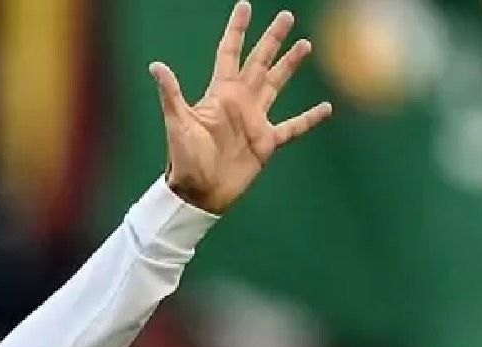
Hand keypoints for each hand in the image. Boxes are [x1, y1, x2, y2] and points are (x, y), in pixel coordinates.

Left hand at [150, 3, 333, 214]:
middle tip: (286, 15)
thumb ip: (172, 94)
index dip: (237, 30)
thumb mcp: (178, 123)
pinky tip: (326, 108)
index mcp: (220, 93)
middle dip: (272, 39)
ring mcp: (255, 120)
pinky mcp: (267, 142)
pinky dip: (309, 118)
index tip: (245, 6)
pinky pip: (293, 126)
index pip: (229, 53)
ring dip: (290, 65)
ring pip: (276, 85)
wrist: (198, 193)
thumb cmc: (184, 159)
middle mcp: (240, 102)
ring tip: (305, 45)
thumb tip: (155, 66)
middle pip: (259, 61)